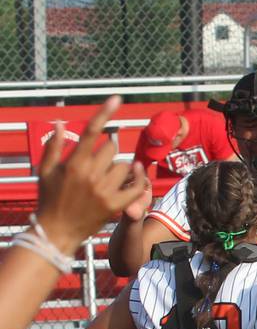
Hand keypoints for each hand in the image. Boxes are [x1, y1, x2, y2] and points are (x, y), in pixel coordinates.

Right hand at [36, 96, 149, 252]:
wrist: (57, 230)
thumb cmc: (49, 198)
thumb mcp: (45, 170)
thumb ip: (54, 146)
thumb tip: (60, 123)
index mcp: (73, 164)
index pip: (91, 132)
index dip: (104, 113)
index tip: (117, 98)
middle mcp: (90, 175)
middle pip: (111, 149)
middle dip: (107, 151)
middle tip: (99, 160)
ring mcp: (105, 191)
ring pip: (124, 166)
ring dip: (120, 167)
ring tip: (108, 175)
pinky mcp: (116, 205)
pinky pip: (136, 186)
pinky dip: (138, 179)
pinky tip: (136, 175)